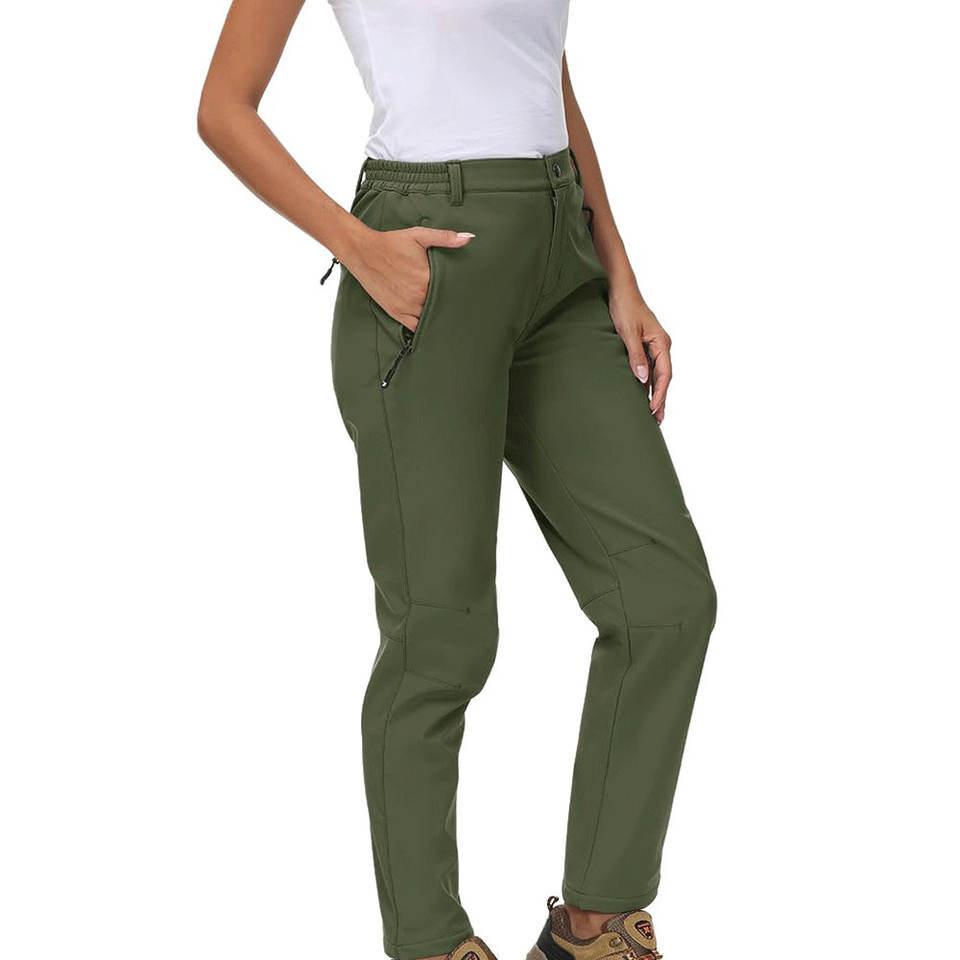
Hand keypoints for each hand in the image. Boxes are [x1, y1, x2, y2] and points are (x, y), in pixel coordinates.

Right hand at [345, 226, 474, 331]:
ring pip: (430, 319)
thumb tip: (469, 237)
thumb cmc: (392, 243)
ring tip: (448, 317)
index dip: (459, 293)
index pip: (451, 291)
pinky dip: (423, 327)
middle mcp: (417, 296)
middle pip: (442, 306)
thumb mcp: (419, 236)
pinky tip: (430, 325)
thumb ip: (445, 238)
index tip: (467, 293)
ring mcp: (406, 307)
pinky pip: (414, 328)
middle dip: (450, 306)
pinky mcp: (396, 312)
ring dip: (438, 318)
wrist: (363, 251)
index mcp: (426, 278)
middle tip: (462, 308)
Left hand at [609, 283, 672, 422]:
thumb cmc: (625, 307)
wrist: (621, 290)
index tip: (653, 409)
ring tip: (653, 414)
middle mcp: (661, 346)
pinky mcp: (645, 346)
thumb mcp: (628, 332)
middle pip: (664, 378)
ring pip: (657, 375)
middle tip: (658, 420)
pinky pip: (649, 368)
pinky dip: (648, 383)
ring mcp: (654, 346)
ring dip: (655, 393)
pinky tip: (644, 394)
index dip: (660, 393)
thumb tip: (643, 380)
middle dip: (661, 399)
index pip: (664, 374)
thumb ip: (635, 356)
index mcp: (661, 343)